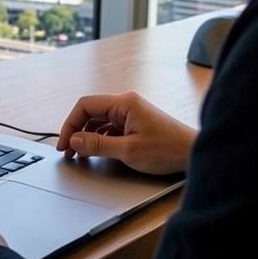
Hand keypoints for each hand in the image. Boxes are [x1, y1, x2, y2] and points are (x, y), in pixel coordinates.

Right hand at [57, 92, 196, 174]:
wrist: (193, 153)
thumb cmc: (168, 149)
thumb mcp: (128, 150)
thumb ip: (98, 145)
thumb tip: (74, 141)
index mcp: (124, 103)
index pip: (85, 105)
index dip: (70, 124)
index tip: (64, 144)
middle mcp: (126, 104)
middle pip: (90, 112)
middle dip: (76, 132)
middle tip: (69, 152)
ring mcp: (131, 113)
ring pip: (99, 121)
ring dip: (87, 137)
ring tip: (80, 155)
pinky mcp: (135, 123)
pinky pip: (110, 127)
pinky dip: (100, 139)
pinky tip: (97, 152)